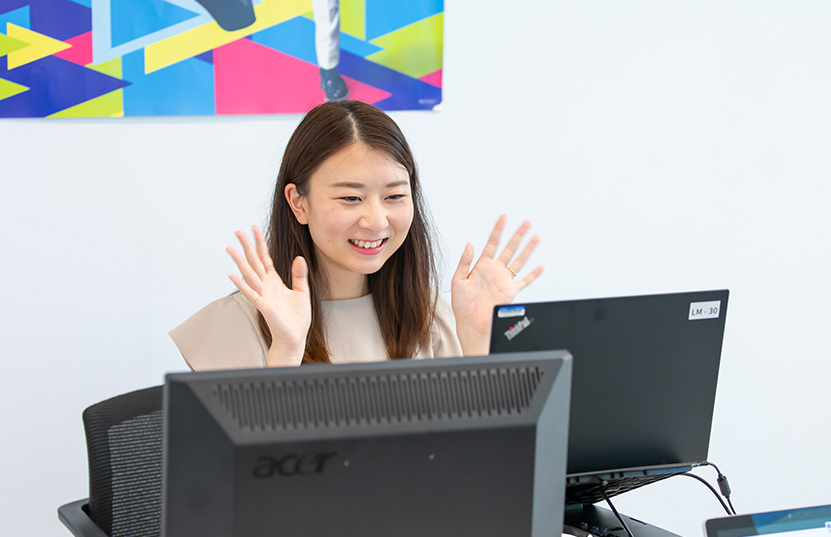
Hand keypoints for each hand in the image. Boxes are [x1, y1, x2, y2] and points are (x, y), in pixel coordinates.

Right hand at [226, 225, 310, 366]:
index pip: (265, 258)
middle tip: (237, 231)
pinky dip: (242, 285)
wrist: (295, 336)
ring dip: (240, 262)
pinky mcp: (263, 306)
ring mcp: (263, 295)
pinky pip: (251, 294)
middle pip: (254, 262)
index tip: (254, 228)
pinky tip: (232, 276)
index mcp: (274, 281)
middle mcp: (266, 286)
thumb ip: (299, 275)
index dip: (260, 243)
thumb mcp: (302, 291)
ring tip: (230, 249)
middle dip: (246, 247)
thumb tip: (299, 258)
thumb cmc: (297, 317)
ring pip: (249, 274)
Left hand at [451, 215, 543, 355]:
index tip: (504, 217)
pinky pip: (525, 281)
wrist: (471, 323)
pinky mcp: (510, 292)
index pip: (492, 243)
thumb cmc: (462, 305)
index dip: (498, 230)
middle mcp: (495, 271)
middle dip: (518, 235)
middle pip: (509, 248)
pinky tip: (540, 267)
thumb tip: (469, 245)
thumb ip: (464, 262)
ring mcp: (504, 280)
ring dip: (528, 249)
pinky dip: (533, 275)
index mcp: (481, 266)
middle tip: (527, 223)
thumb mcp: (457, 280)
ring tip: (536, 237)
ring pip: (519, 261)